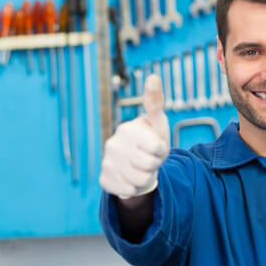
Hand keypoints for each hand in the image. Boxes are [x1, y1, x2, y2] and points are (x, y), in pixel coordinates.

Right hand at [99, 74, 170, 198]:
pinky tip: (130, 178)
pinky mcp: (104, 179)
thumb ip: (155, 101)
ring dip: (145, 177)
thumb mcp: (157, 123)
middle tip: (148, 159)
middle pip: (149, 165)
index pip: (157, 148)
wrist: (137, 165)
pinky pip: (127, 190)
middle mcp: (113, 144)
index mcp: (127, 129)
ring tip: (140, 168)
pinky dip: (133, 188)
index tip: (156, 146)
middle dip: (154, 165)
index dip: (162, 151)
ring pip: (139, 180)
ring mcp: (107, 162)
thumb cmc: (151, 141)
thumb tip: (152, 76)